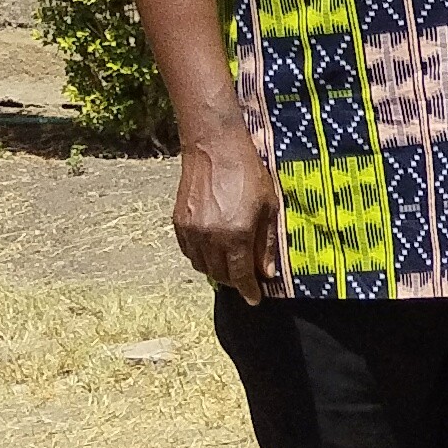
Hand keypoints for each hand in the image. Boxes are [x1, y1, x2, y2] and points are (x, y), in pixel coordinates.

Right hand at [170, 122, 278, 295]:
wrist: (214, 148)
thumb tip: (266, 272)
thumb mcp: (269, 207)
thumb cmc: (249, 173)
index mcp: (236, 234)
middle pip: (220, 274)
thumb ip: (266, 243)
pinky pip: (189, 252)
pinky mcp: (179, 222)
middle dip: (235, 281)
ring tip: (231, 265)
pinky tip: (213, 251)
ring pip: (202, 266)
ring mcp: (191, 231)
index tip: (254, 299)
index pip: (241, 275)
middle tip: (246, 279)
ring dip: (217, 271)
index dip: (248, 290)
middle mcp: (211, 237)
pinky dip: (201, 258)